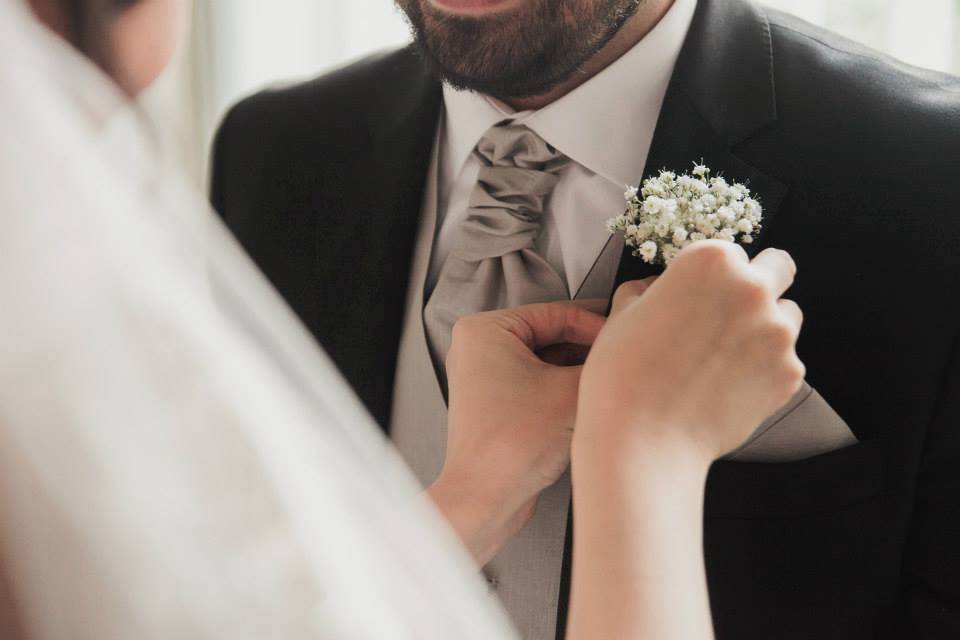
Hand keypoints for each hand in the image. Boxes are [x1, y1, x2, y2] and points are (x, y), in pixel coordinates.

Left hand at [427, 302, 603, 564]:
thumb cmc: (512, 446)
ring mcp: (485, 379)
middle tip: (626, 359)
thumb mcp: (573, 392)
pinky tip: (594, 404)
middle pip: (553, 337)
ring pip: (548, 363)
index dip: (599, 325)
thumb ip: (605, 362)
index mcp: (485, 329)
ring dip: (580, 373)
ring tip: (614, 383)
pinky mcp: (497, 406)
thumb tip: (628, 348)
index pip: (558, 313)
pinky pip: (539, 386)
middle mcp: (479, 349)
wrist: (485, 501)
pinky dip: (565, 392)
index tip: (628, 336)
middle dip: (590, 351)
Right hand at [566, 243, 803, 639]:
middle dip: (758, 285)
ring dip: (766, 327)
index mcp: (709, 261)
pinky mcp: (790, 374)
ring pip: (787, 316)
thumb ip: (651, 289)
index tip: (698, 297)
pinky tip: (728, 387)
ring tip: (725, 358)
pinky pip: (785, 361)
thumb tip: (660, 290)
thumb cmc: (623, 375)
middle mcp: (752, 288)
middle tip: (727, 315)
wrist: (643, 441)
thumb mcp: (622, 314)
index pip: (729, 251)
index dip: (712, 274)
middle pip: (779, 269)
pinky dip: (764, 370)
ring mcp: (778, 332)